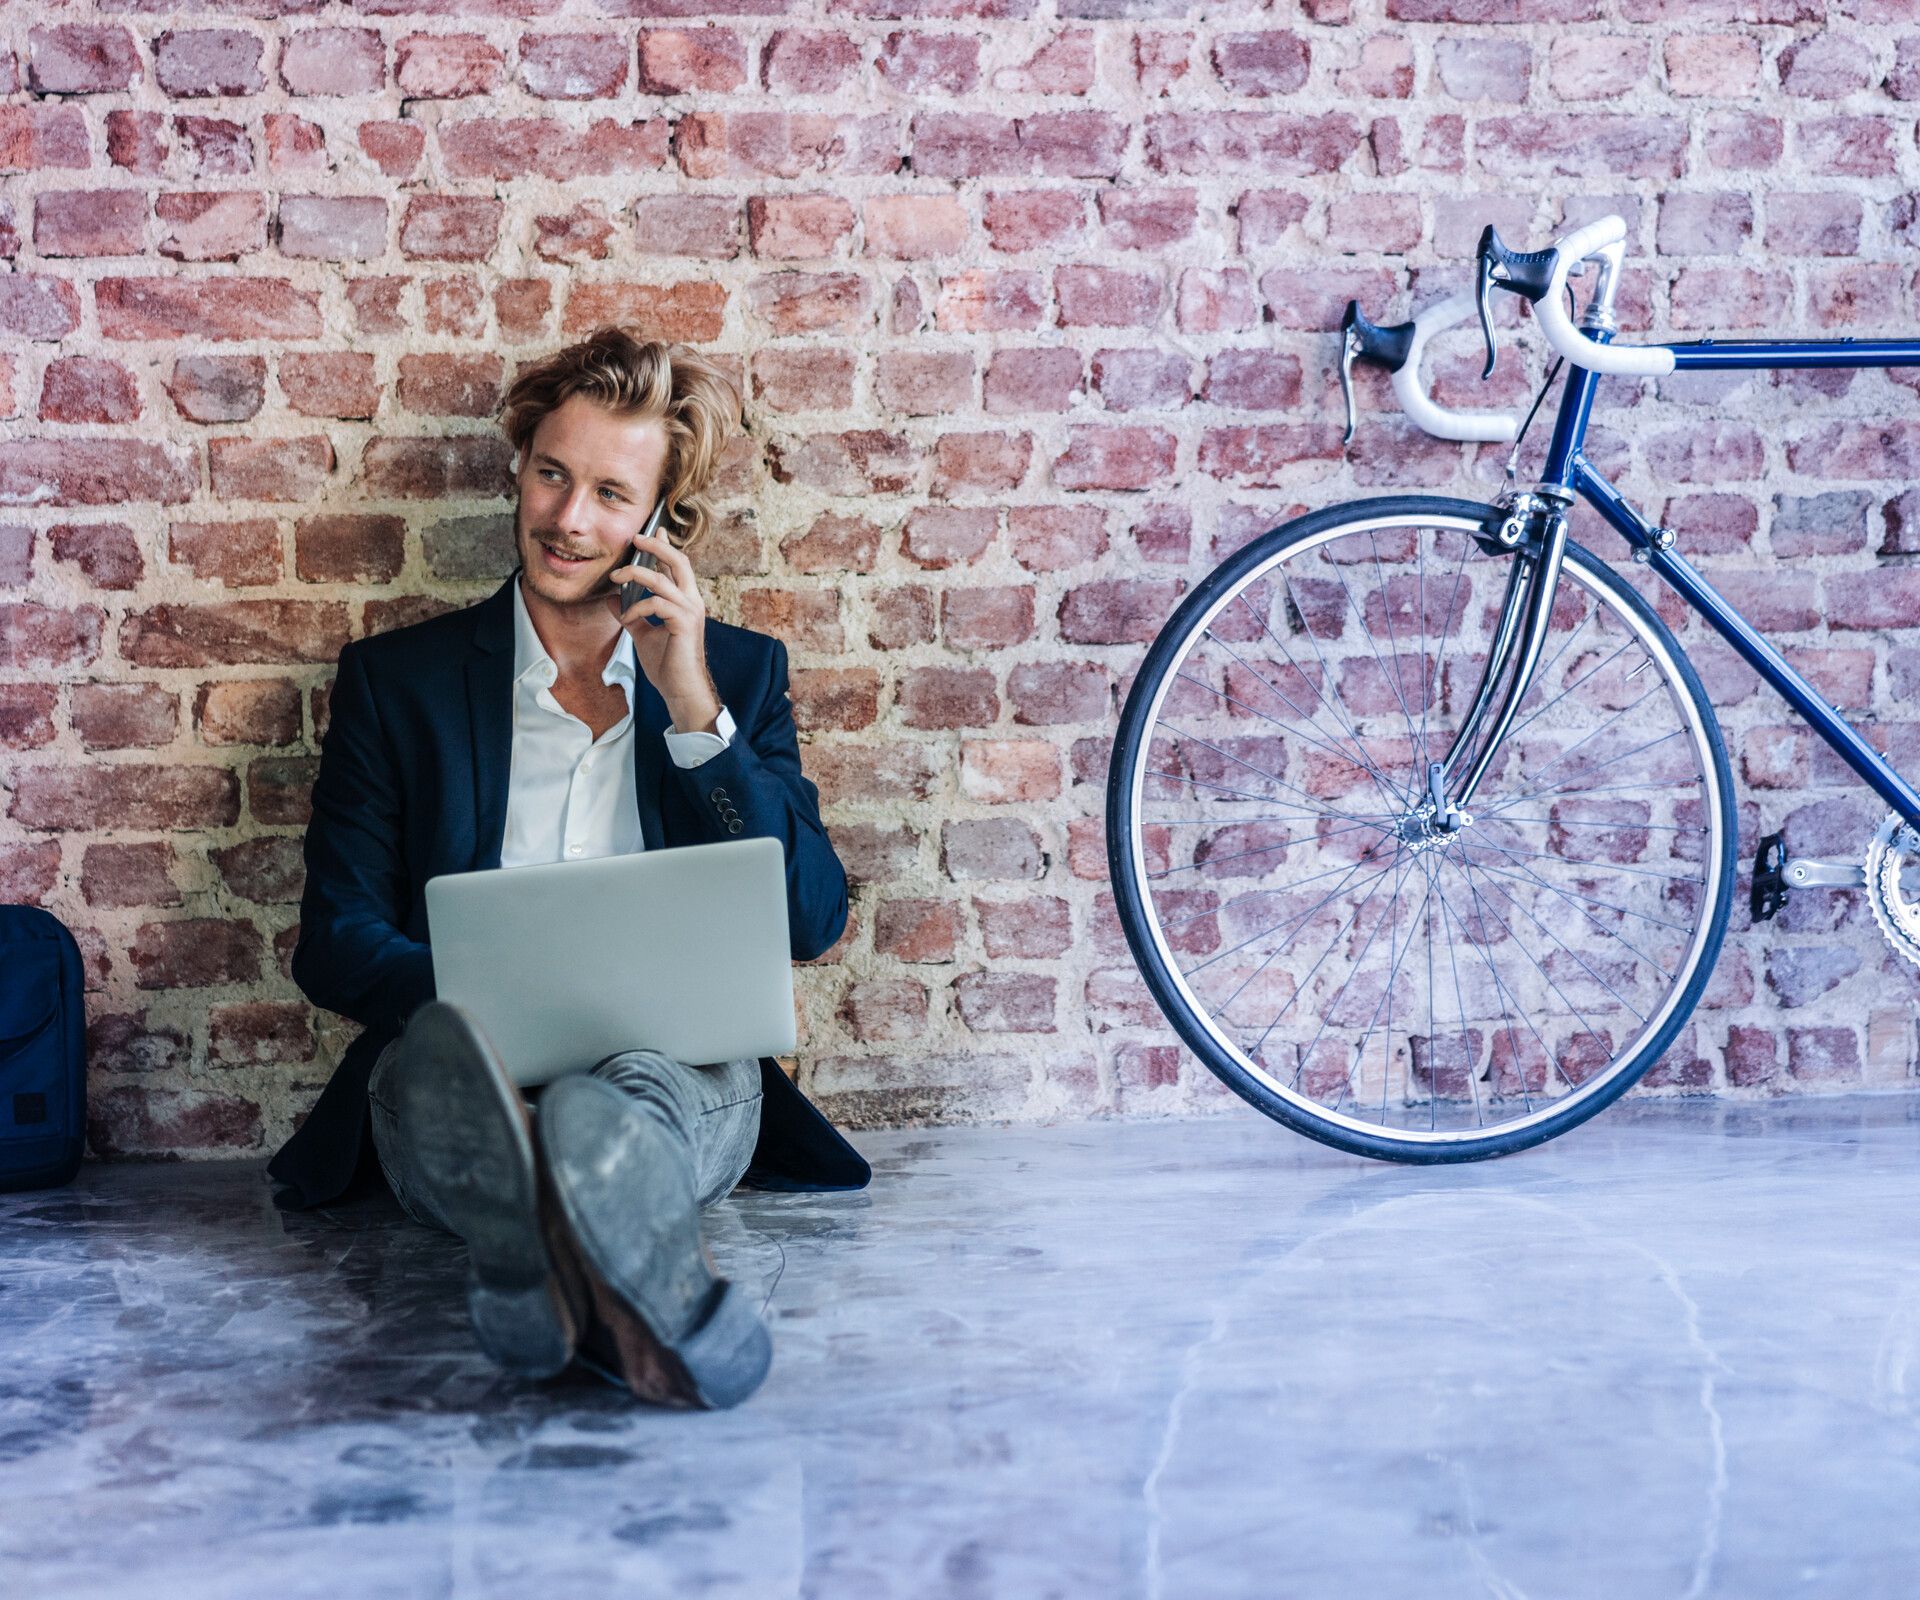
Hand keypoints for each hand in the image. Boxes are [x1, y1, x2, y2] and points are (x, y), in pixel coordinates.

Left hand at [607, 530, 720, 732]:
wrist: (680, 690)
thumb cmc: (667, 665)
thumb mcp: (643, 634)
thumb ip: (631, 615)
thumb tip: (612, 600)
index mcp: (685, 601)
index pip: (677, 566)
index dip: (665, 546)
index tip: (653, 531)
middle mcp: (692, 601)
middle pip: (678, 561)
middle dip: (656, 546)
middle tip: (635, 538)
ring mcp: (690, 611)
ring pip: (663, 579)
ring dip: (636, 574)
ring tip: (616, 577)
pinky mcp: (684, 623)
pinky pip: (657, 603)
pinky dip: (637, 607)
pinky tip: (627, 617)